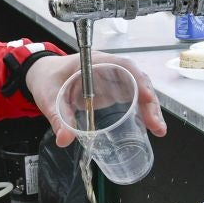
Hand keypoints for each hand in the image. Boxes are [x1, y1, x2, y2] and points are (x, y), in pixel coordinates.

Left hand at [24, 54, 167, 146]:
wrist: (45, 75)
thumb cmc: (48, 79)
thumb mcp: (49, 97)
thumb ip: (58, 117)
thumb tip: (64, 140)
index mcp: (95, 62)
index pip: (124, 66)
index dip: (139, 81)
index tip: (148, 98)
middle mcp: (109, 68)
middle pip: (138, 80)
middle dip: (151, 101)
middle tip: (156, 125)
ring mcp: (114, 79)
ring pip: (140, 90)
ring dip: (151, 109)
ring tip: (158, 130)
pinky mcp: (114, 91)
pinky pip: (134, 98)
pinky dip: (143, 111)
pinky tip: (149, 127)